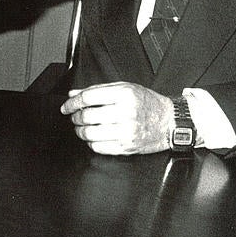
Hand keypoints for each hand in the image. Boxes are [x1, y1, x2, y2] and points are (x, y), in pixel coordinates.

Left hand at [59, 82, 175, 154]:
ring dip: (80, 131)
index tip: (66, 106)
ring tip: (82, 127)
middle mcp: (125, 113)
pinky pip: (98, 147)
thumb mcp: (125, 89)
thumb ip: (98, 90)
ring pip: (90, 133)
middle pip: (87, 116)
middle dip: (75, 117)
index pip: (88, 97)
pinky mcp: (126, 147)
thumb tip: (74, 94)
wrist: (169, 122)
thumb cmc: (148, 104)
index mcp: (124, 94)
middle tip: (74, 116)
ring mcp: (126, 132)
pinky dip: (91, 142)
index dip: (72, 103)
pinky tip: (94, 137)